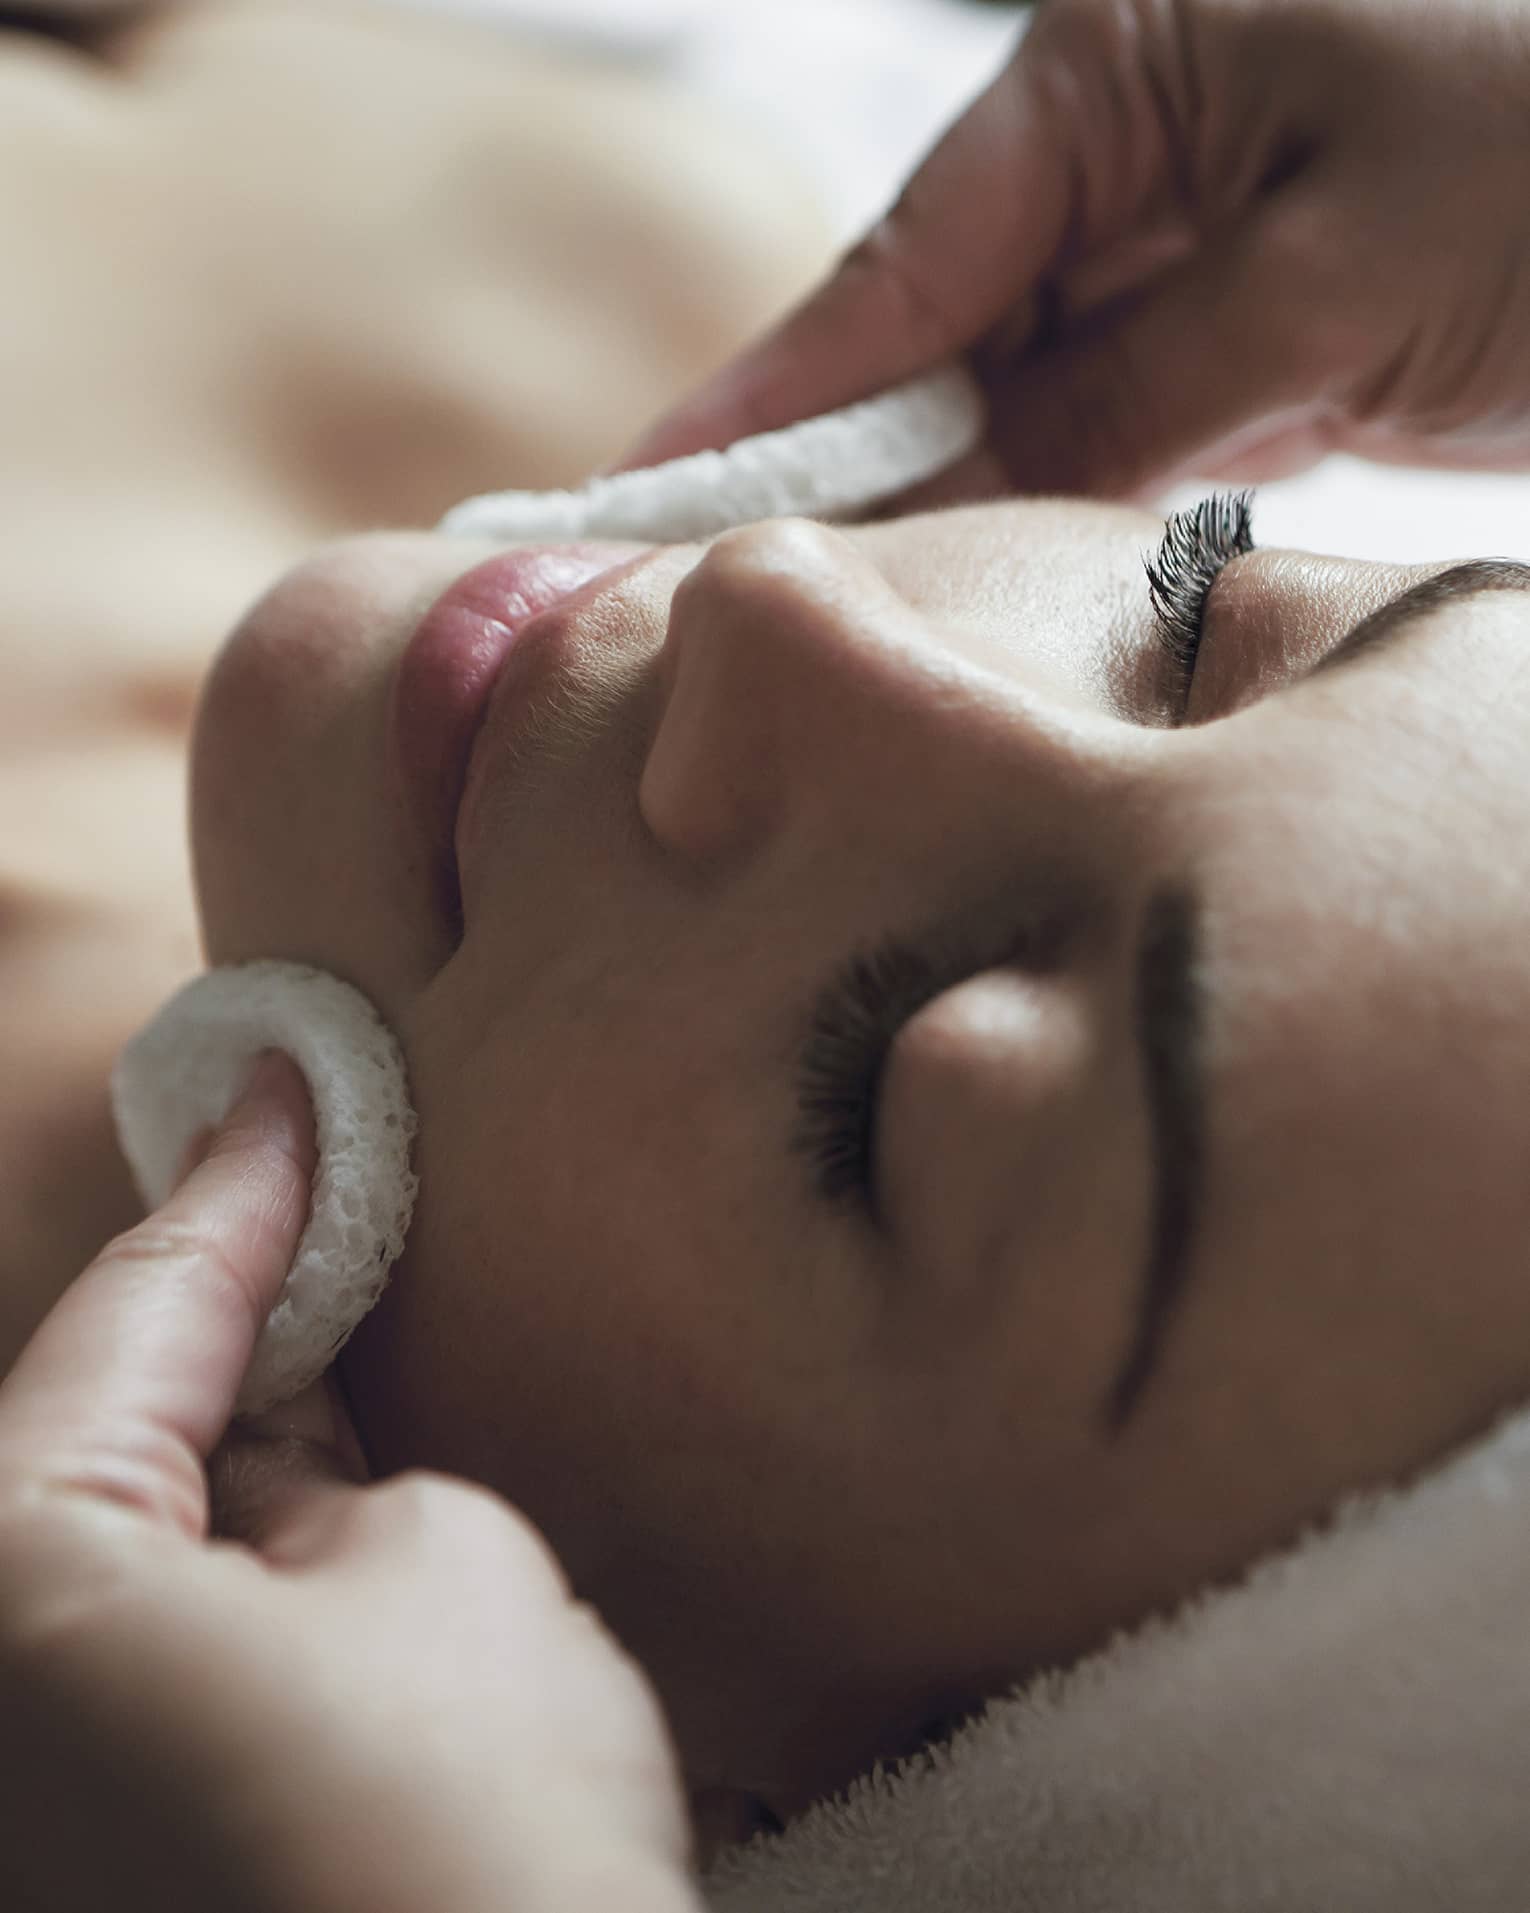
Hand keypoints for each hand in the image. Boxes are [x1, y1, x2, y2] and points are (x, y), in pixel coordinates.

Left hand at [0, 1054, 696, 1912]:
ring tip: (323, 1381)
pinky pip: (130, 1684)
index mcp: (5, 1592)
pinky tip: (308, 1563)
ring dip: (218, 1478)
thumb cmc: (466, 1845)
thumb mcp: (443, 1569)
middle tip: (299, 1207)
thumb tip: (287, 1479)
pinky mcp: (104, 1865)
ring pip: (110, 1574)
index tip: (284, 1087)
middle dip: (205, 1335)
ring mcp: (42, 1804)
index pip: (133, 1324)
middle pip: (85, 1452)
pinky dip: (213, 1600)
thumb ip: (342, 1477)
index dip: (240, 1194)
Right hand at [623, 0, 1529, 500]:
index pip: (900, 265)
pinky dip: (1049, 508)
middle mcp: (1126, 152)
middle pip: (932, 336)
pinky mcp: (1238, 332)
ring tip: (837, 612)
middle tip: (713, 587)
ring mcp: (1178, 247)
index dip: (774, 394)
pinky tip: (983, 582)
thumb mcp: (1332, 278)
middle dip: (835, 463)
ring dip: (942, 503)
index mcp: (1118, 70)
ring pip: (1014, 398)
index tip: (651, 486)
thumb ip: (1123, 393)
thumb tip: (956, 505)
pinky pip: (1102, 429)